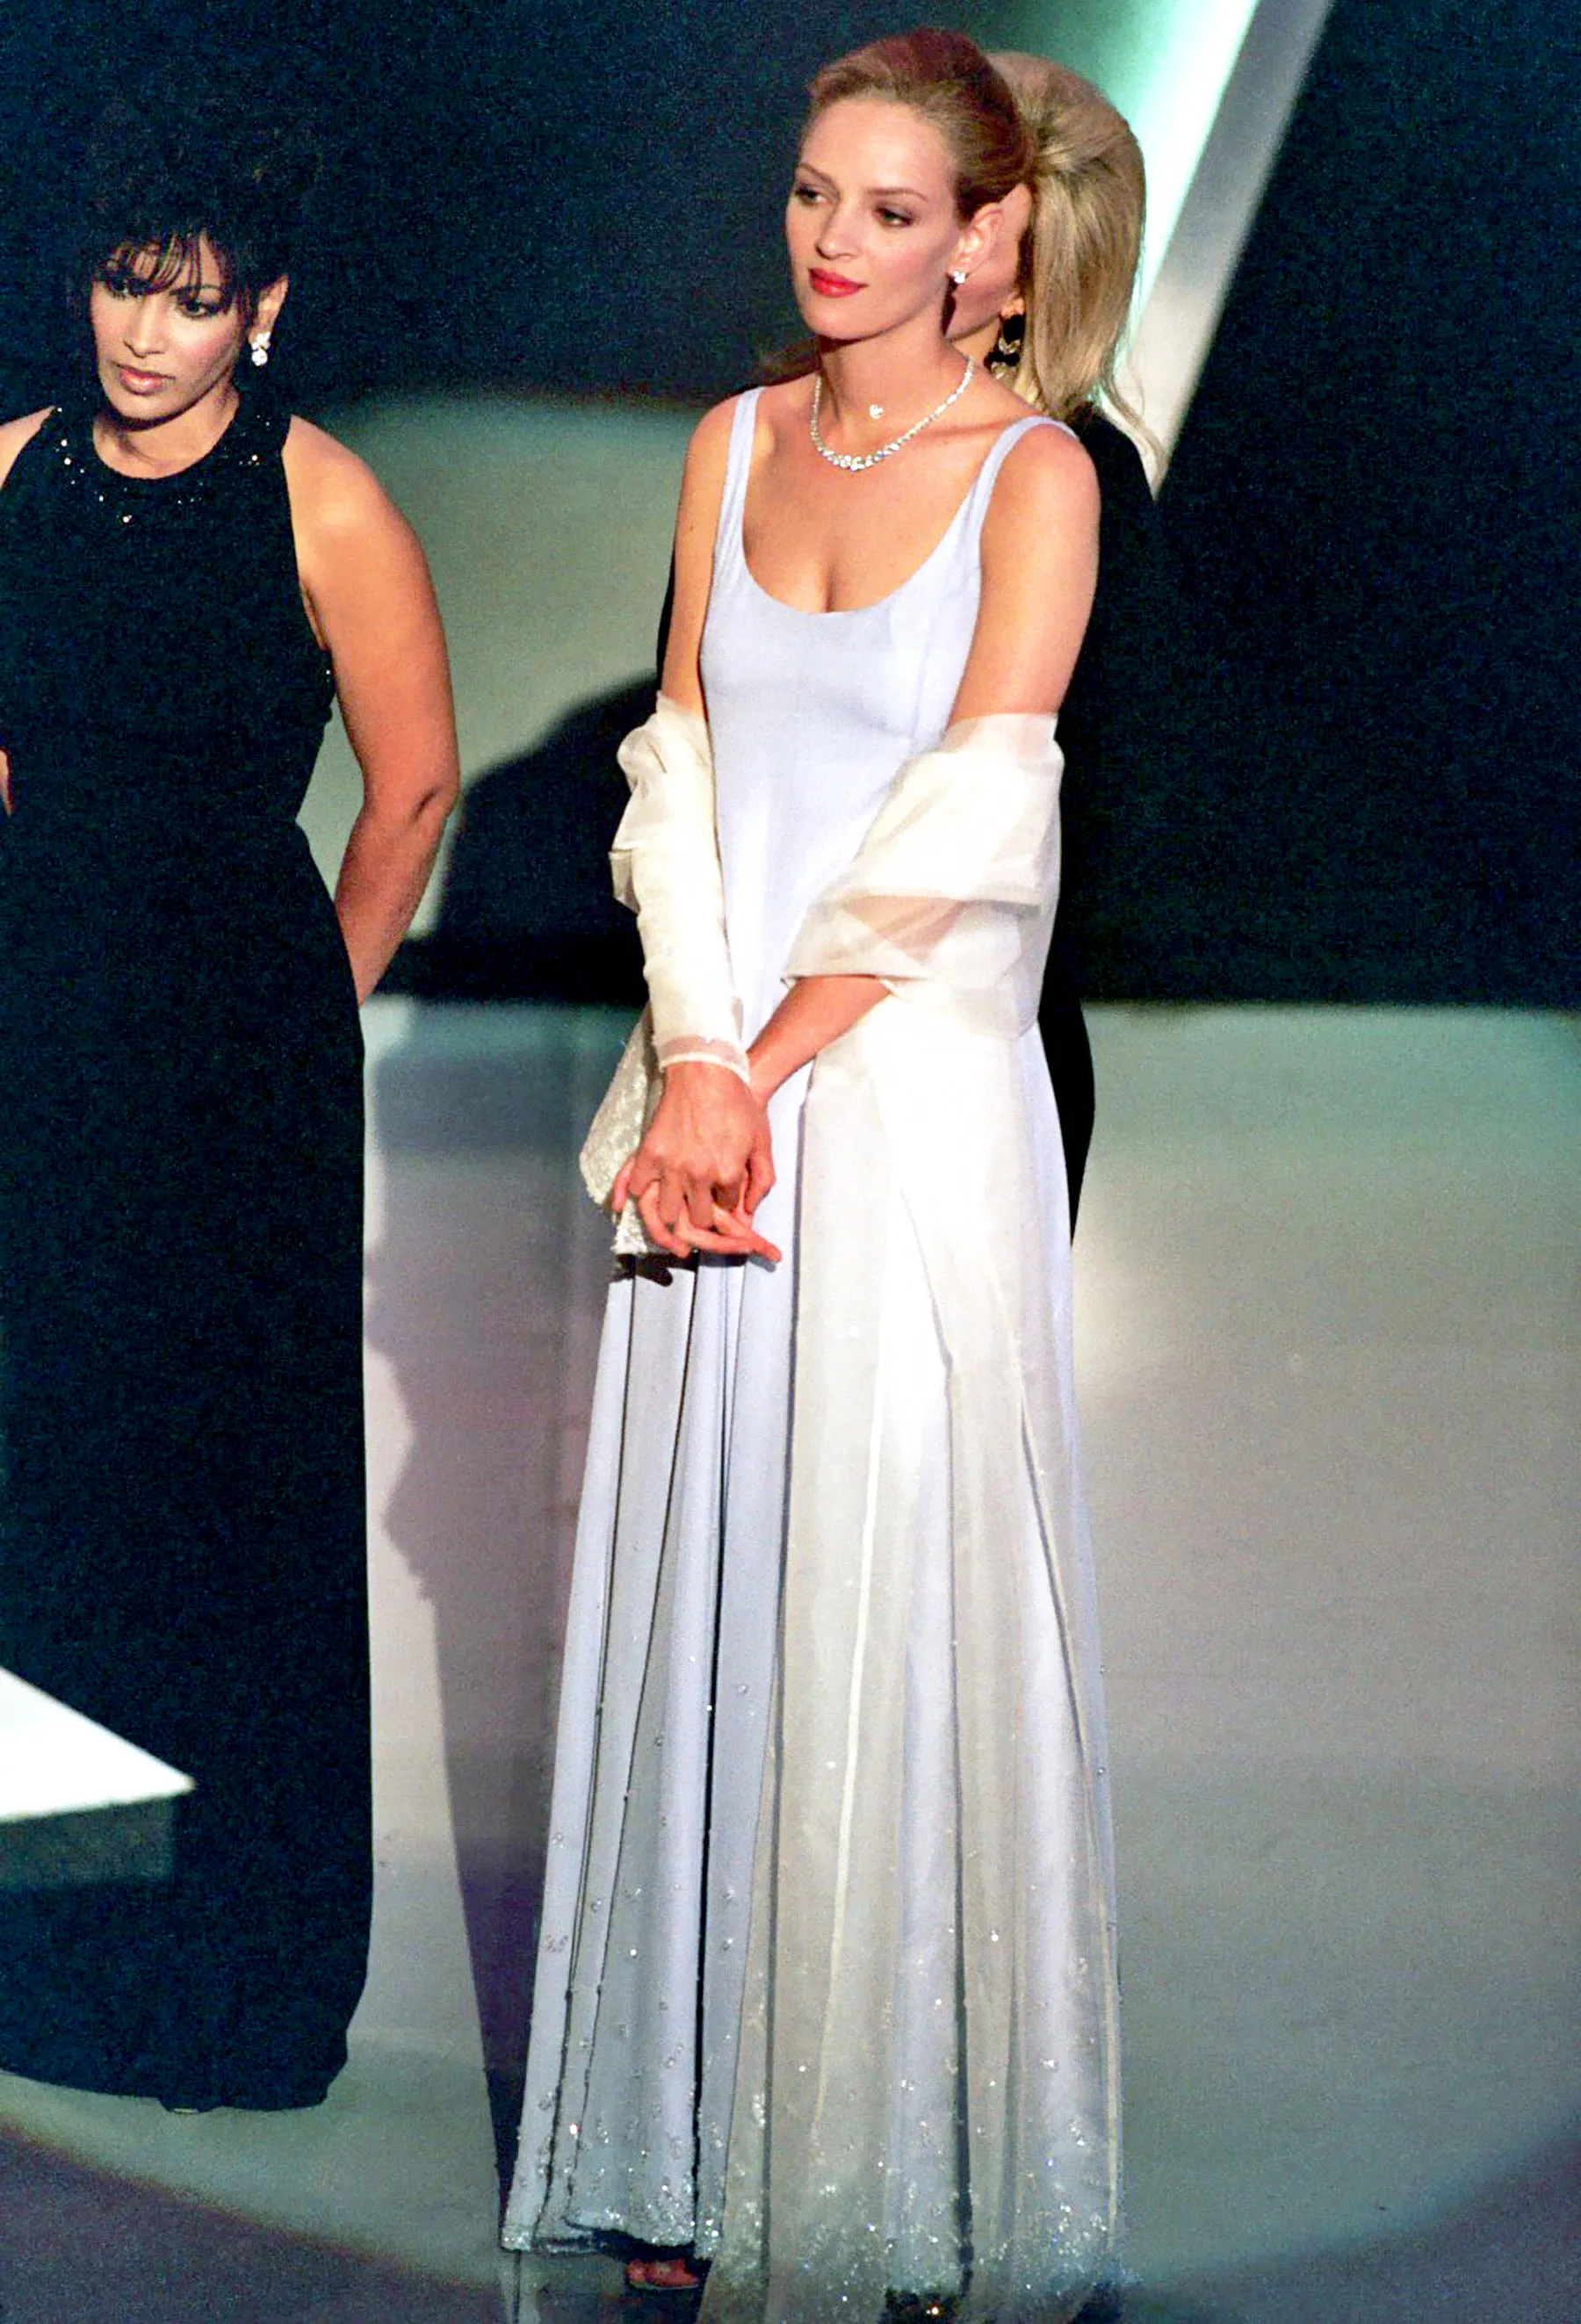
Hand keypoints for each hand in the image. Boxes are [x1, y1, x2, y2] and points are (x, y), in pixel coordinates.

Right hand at [611, 1062, 779, 1261]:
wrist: (707, 1072)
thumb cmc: (737, 1103)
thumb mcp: (761, 1141)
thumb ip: (762, 1180)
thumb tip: (749, 1211)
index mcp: (728, 1172)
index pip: (727, 1209)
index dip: (727, 1203)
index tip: (723, 1196)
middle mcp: (699, 1174)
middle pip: (699, 1220)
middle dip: (704, 1216)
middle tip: (702, 1207)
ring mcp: (672, 1166)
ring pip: (667, 1214)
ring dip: (675, 1212)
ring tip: (679, 1206)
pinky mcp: (650, 1153)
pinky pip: (638, 1189)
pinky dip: (644, 1193)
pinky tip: (653, 1191)